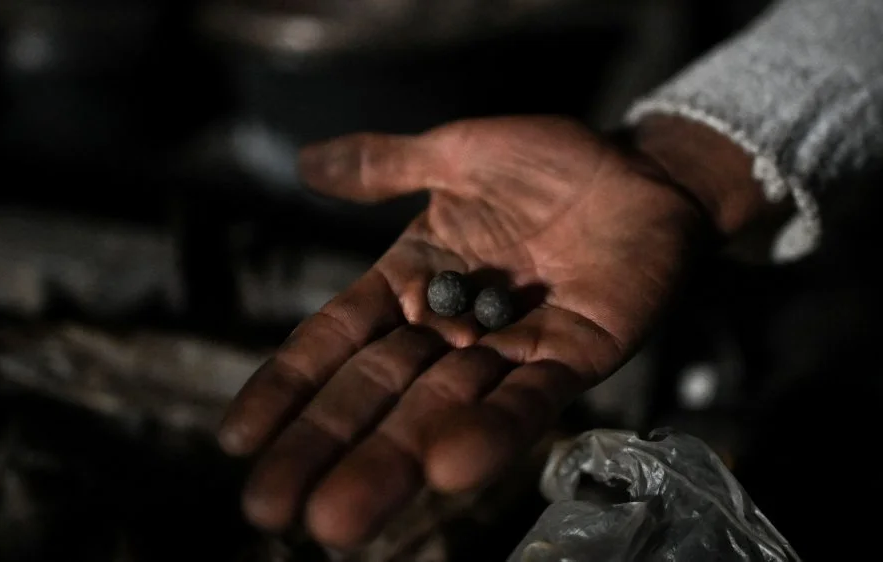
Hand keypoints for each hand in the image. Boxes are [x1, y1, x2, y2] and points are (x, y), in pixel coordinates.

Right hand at [218, 116, 717, 547]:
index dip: (290, 384)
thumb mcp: (456, 153)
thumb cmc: (548, 160)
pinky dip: (491, 431)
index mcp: (410, 280)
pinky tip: (449, 470)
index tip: (238, 438)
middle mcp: (449, 327)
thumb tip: (303, 162)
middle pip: (377, 392)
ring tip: (338, 518)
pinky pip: (527, 400)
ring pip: (441, 410)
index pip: (337, 339)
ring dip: (391, 463)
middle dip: (324, 448)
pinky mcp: (571, 358)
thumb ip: (385, 165)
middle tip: (271, 510)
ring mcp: (508, 349)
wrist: (644, 168)